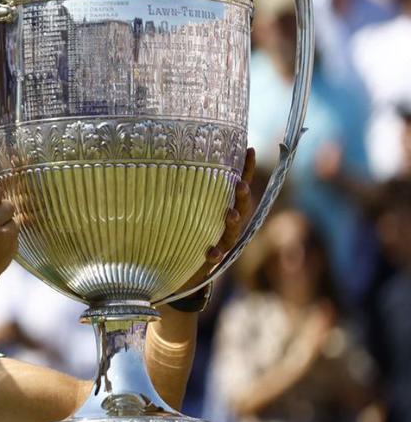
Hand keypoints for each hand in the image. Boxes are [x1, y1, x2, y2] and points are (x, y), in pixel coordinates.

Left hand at [177, 148, 256, 292]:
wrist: (176, 271)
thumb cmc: (180, 232)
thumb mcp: (182, 208)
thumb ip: (183, 189)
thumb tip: (171, 156)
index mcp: (222, 210)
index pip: (238, 187)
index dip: (245, 169)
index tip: (250, 149)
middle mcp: (226, 226)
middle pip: (240, 209)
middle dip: (242, 197)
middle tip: (240, 185)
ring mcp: (220, 244)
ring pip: (232, 233)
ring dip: (233, 222)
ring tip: (231, 214)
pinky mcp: (209, 262)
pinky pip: (215, 258)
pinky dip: (214, 254)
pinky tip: (211, 252)